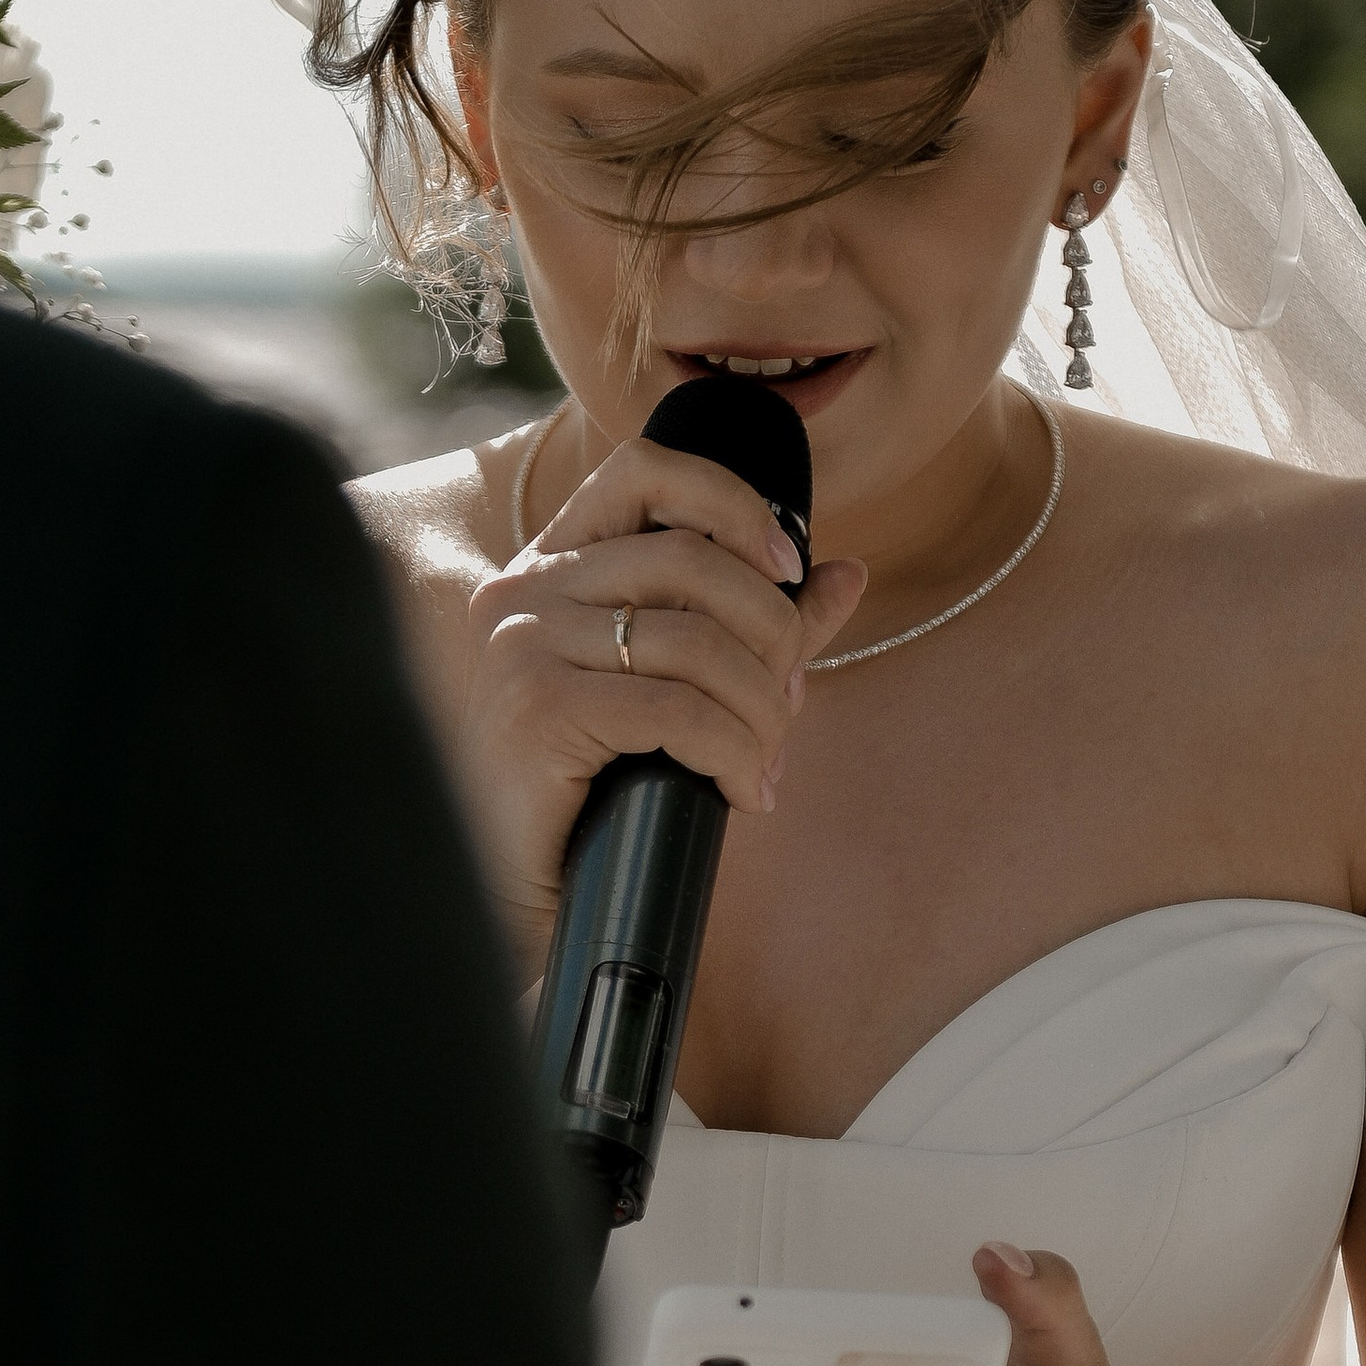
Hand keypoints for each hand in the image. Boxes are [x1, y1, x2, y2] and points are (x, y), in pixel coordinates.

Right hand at [458, 432, 865, 968]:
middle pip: (692, 560)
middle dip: (773, 634)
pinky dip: (734, 752)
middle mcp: (526, 591)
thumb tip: (849, 573)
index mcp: (550, 568)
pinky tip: (742, 791)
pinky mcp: (537, 709)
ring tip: (765, 763)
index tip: (787, 567)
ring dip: (761, 710)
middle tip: (790, 704)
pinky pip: (676, 709)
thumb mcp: (676, 693)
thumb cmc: (592, 796)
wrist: (517, 894)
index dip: (733, 503)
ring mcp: (523, 646)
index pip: (645, 470)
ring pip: (695, 641)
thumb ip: (752, 628)